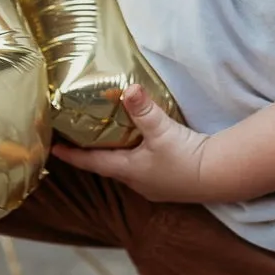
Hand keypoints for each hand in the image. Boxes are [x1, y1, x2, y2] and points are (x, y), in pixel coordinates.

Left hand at [52, 85, 211, 202]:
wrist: (220, 177)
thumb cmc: (187, 157)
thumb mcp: (163, 130)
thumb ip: (144, 109)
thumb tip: (127, 88)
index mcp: (128, 171)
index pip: (92, 162)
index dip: (72, 155)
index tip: (54, 149)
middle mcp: (137, 182)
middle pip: (107, 166)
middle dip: (93, 154)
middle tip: (79, 138)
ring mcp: (154, 186)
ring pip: (127, 169)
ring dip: (116, 156)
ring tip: (107, 141)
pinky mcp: (169, 184)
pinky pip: (144, 170)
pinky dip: (136, 158)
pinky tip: (142, 148)